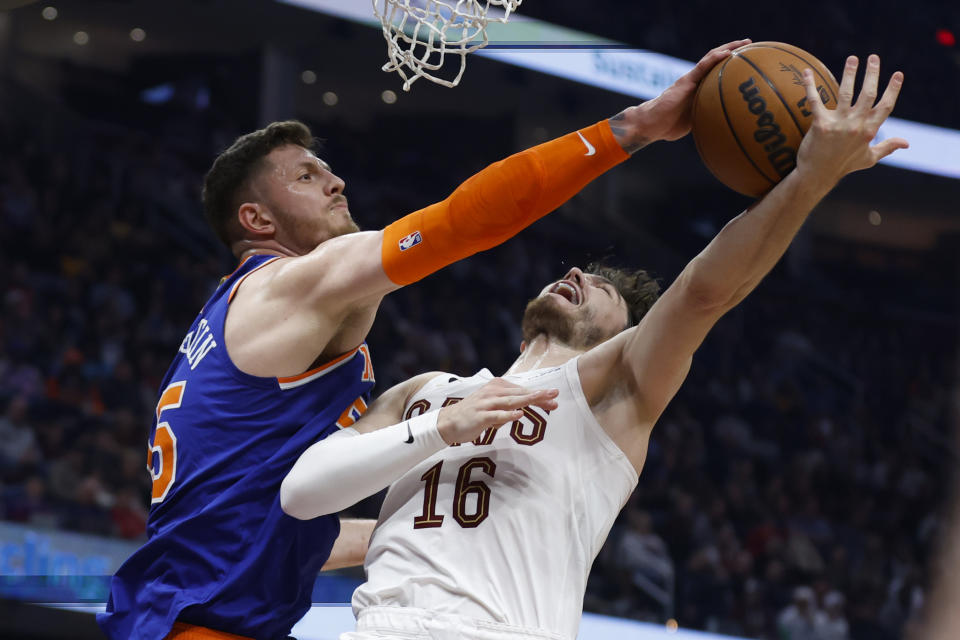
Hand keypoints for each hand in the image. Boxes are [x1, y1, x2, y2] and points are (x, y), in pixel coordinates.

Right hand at [436, 378, 558, 444]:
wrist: (448, 422)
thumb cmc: (473, 414)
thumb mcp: (492, 406)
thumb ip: (507, 405)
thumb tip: (523, 408)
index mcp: (496, 387)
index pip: (521, 390)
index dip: (538, 394)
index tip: (554, 398)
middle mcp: (492, 392)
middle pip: (519, 393)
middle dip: (538, 395)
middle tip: (555, 395)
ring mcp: (486, 404)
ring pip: (510, 401)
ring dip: (527, 399)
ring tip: (542, 398)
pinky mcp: (480, 416)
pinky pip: (496, 415)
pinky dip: (508, 415)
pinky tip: (519, 414)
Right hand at [609, 39, 750, 151]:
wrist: (652, 123)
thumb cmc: (668, 126)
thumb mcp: (695, 122)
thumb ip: (708, 118)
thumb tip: (725, 128)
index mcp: (699, 89)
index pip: (717, 72)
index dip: (731, 65)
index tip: (746, 61)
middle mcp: (696, 80)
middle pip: (717, 60)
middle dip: (735, 51)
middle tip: (751, 45)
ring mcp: (691, 79)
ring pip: (712, 58)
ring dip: (730, 48)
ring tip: (746, 43)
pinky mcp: (686, 80)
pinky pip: (703, 66)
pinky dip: (717, 58)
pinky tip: (729, 53)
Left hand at [795, 54, 907, 184]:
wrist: (817, 176)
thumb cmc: (842, 166)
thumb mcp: (868, 159)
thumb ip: (887, 147)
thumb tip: (906, 142)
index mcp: (869, 131)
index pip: (885, 106)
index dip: (893, 89)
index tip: (898, 74)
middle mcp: (856, 125)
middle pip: (868, 94)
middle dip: (872, 74)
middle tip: (873, 57)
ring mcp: (838, 124)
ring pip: (846, 92)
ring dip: (850, 73)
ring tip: (852, 59)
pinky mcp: (820, 124)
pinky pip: (814, 100)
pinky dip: (809, 85)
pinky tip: (806, 72)